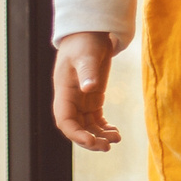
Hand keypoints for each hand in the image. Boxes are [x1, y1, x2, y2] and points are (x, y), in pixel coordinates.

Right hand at [53, 32, 120, 151]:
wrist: (89, 33)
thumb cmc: (85, 42)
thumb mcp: (87, 55)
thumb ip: (88, 71)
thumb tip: (90, 88)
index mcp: (64, 92)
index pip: (64, 121)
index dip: (76, 134)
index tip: (92, 142)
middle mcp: (70, 100)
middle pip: (75, 128)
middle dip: (89, 140)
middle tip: (108, 146)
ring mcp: (80, 101)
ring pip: (86, 127)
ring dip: (99, 136)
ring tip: (116, 139)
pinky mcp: (92, 99)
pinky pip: (95, 120)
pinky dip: (104, 128)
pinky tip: (115, 132)